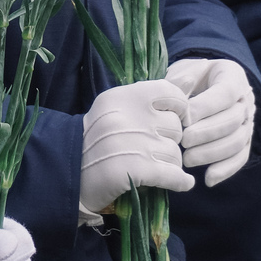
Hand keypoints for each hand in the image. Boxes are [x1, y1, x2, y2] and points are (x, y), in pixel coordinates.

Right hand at [80, 79, 193, 223]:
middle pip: (175, 127)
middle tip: (150, 149)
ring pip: (175, 153)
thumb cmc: (94, 139)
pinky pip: (175, 175)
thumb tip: (194, 78)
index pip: (171, 93)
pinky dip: (180, 181)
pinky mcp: (137, 170)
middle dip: (168, 140)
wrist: (66, 170)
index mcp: (123, 96)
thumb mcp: (115, 108)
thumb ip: (149, 97)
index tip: (172, 120)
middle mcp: (130, 116)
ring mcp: (134, 143)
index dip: (179, 109)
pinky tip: (178, 182)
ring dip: (169, 164)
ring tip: (153, 167)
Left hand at [165, 58, 255, 185]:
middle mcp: (246, 99)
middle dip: (207, 132)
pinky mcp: (245, 142)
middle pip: (234, 119)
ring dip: (213, 153)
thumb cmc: (186, 77)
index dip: (206, 107)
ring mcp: (248, 122)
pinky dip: (225, 170)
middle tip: (183, 140)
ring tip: (187, 159)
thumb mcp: (182, 70)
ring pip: (238, 141)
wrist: (201, 85)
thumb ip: (179, 80)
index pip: (226, 92)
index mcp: (232, 75)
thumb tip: (180, 93)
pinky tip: (208, 179)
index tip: (184, 118)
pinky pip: (241, 158)